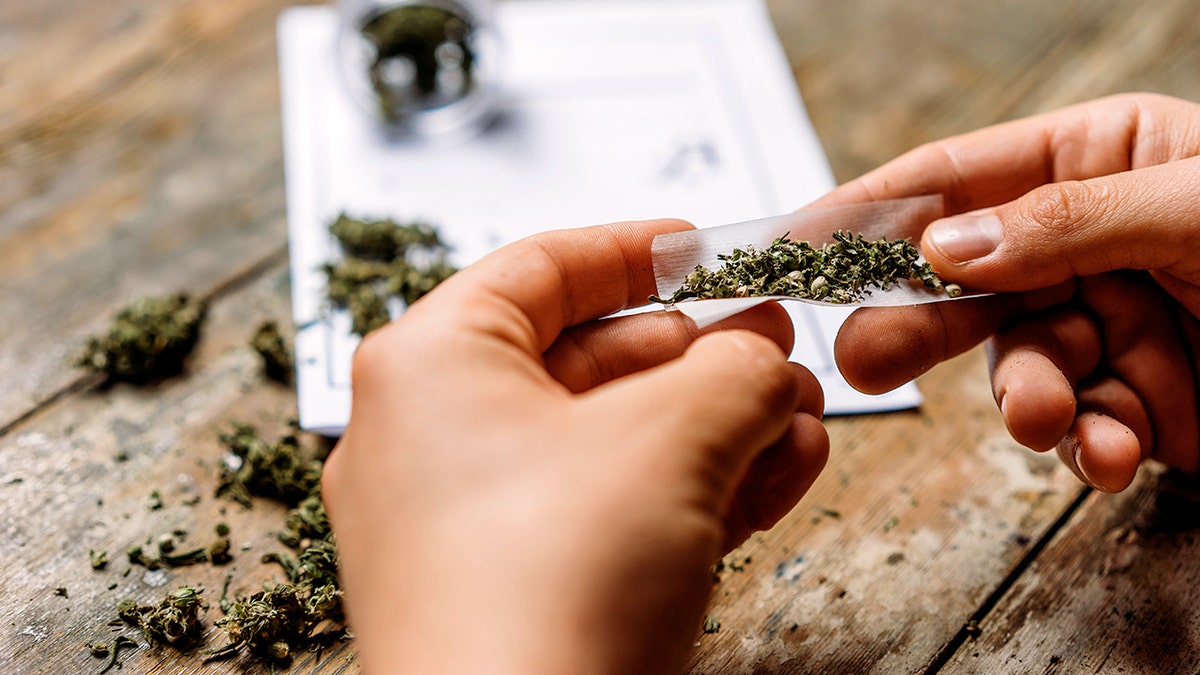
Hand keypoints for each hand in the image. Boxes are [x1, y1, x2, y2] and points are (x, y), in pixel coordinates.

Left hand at [320, 219, 828, 673]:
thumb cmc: (551, 589)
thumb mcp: (670, 440)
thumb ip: (733, 372)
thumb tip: (764, 359)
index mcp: (431, 364)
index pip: (542, 269)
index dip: (637, 252)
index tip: (705, 248)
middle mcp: (429, 437)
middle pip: (589, 361)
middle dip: (702, 356)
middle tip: (778, 346)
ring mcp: (463, 522)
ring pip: (608, 444)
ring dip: (713, 428)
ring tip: (800, 417)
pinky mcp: (507, 589)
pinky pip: (604, 511)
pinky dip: (686, 490)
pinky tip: (774, 476)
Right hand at [821, 92, 1199, 493]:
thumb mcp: (1197, 206)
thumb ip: (1069, 221)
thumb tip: (944, 246)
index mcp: (1101, 160)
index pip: (958, 180)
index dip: (874, 210)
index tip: (797, 241)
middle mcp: (1092, 241)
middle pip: (967, 282)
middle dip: (918, 324)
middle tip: (864, 358)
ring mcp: (1110, 324)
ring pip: (1020, 365)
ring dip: (1027, 398)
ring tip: (1043, 417)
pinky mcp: (1139, 402)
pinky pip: (1081, 428)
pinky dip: (1090, 447)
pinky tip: (1115, 452)